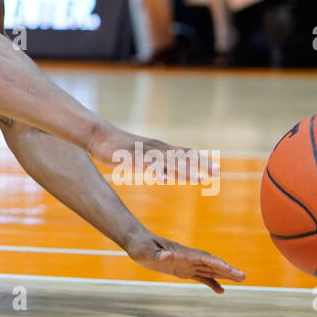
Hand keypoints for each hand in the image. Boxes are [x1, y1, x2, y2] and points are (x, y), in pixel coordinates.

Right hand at [93, 126, 219, 184]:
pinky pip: (146, 164)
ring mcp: (144, 151)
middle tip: (217, 173)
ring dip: (184, 169)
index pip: (186, 153)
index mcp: (160, 149)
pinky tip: (164, 179)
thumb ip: (159, 167)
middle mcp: (156, 148)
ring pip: (168, 160)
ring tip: (198, 179)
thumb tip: (173, 177)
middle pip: (183, 155)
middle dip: (201, 164)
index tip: (217, 170)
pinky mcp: (132, 156)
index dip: (202, 161)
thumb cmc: (119, 149)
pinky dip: (157, 170)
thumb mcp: (144, 159)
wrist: (99, 136)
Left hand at [125, 231, 245, 292]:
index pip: (203, 258)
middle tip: (244, 277)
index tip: (229, 269)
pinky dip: (211, 283)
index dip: (216, 264)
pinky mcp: (182, 269)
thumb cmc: (141, 245)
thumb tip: (167, 257)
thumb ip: (158, 255)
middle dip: (227, 270)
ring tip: (240, 280)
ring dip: (224, 275)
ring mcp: (186, 263)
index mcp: (182, 253)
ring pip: (209, 270)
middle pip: (211, 264)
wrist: (136, 242)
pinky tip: (220, 290)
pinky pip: (200, 276)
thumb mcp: (147, 252)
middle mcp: (187, 257)